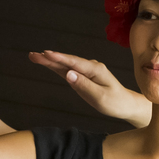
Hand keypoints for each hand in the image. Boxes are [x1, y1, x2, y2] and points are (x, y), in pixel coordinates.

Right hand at [29, 49, 144, 121]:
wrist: (125, 104)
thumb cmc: (114, 102)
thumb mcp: (100, 97)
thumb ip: (84, 85)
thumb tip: (69, 74)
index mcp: (95, 70)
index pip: (74, 63)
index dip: (59, 58)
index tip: (46, 54)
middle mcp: (90, 67)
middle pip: (67, 61)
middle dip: (49, 58)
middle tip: (33, 55)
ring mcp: (86, 70)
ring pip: (65, 65)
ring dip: (50, 61)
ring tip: (35, 57)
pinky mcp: (83, 76)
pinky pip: (68, 70)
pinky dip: (57, 67)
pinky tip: (47, 63)